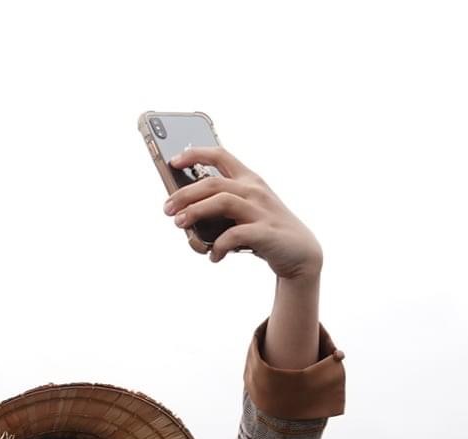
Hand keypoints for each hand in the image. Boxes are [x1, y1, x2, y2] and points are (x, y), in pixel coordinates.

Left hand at [163, 146, 321, 276]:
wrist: (301, 253)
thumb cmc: (264, 230)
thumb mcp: (243, 212)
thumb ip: (218, 208)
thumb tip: (181, 217)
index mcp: (248, 180)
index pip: (220, 155)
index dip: (194, 154)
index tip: (172, 160)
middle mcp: (254, 190)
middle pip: (213, 183)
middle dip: (184, 194)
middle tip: (167, 209)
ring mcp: (261, 210)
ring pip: (222, 202)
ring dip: (196, 212)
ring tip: (180, 224)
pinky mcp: (265, 233)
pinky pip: (234, 235)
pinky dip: (218, 247)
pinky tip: (214, 256)